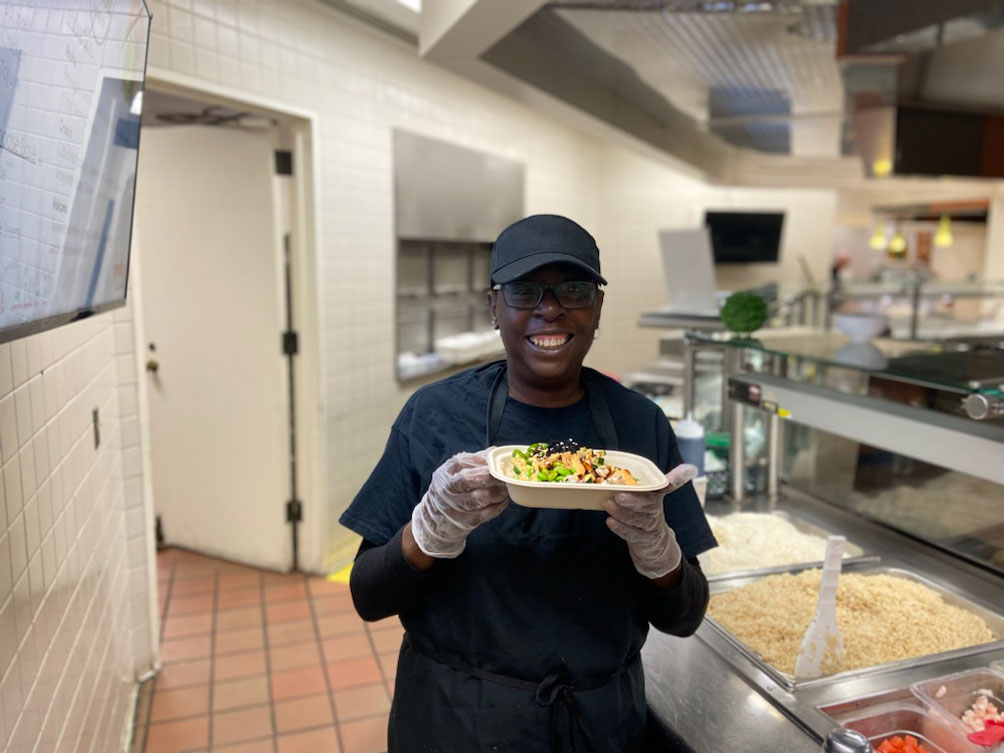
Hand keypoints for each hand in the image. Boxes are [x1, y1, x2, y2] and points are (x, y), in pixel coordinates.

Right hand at [410, 449, 509, 558]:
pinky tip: (503, 501)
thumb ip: (474, 461)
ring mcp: (453, 507)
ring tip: (505, 489)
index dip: (480, 460)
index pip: (460, 461)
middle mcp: (446, 489)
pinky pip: (483, 514)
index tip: (494, 462)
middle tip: (503, 475)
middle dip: (489, 476)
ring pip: (477, 498)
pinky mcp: (463, 521)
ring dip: (496, 493)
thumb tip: (493, 452)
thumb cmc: (452, 491)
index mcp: (444, 474)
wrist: (436, 520)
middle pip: (467, 479)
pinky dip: (497, 507)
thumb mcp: (455, 474)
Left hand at [603, 464, 697, 578]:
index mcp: (657, 496)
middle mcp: (656, 510)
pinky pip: (631, 534)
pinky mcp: (643, 540)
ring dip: (621, 512)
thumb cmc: (644, 514)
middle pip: (648, 503)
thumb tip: (656, 465)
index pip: (669, 485)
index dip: (678, 477)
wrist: (654, 546)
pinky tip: (610, 521)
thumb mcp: (646, 496)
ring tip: (608, 505)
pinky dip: (620, 528)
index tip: (690, 469)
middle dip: (634, 499)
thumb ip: (638, 480)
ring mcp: (650, 526)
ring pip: (637, 519)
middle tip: (619, 495)